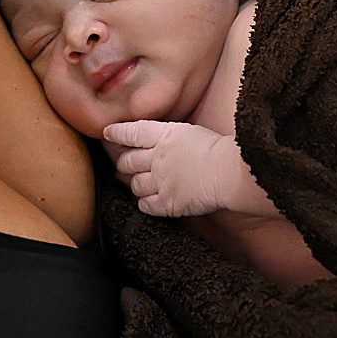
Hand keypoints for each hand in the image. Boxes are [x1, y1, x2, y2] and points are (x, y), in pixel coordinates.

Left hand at [102, 120, 268, 218]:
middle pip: (128, 161)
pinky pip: (146, 205)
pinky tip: (150, 203)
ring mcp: (160, 181)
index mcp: (164, 136)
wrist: (229, 172)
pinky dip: (145, 204)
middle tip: (123, 165)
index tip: (107, 133)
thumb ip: (173, 137)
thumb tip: (165, 141)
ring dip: (135, 185)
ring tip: (140, 185)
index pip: (133, 132)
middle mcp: (157, 158)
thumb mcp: (192, 133)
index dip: (118, 133)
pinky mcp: (167, 203)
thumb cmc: (219, 150)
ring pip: (135, 185)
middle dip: (123, 163)